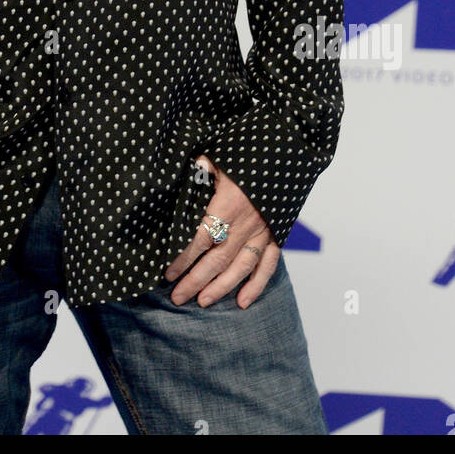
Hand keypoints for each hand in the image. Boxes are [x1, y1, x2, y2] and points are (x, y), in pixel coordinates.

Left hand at [164, 155, 278, 308]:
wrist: (286, 151)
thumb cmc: (247, 153)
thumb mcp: (220, 156)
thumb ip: (200, 169)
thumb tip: (183, 175)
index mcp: (228, 203)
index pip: (201, 238)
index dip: (183, 258)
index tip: (168, 273)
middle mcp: (246, 223)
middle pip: (218, 259)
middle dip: (195, 280)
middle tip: (177, 297)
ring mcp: (263, 231)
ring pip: (240, 267)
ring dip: (220, 287)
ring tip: (201, 302)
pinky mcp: (276, 235)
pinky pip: (267, 265)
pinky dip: (256, 285)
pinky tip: (243, 302)